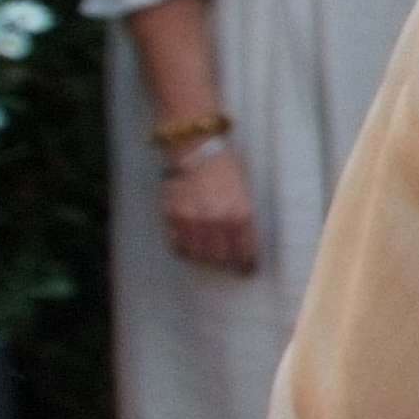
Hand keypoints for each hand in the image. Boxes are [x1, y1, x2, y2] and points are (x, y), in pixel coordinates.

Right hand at [159, 139, 259, 272]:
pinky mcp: (173, 216)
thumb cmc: (225, 167)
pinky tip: (190, 244)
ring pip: (198, 255)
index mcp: (241, 214)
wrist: (197, 148)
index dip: (246, 265)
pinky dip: (184, 249)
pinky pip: (178, 245)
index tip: (246, 270)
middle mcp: (217, 220)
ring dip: (204, 258)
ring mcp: (193, 219)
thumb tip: (243, 244)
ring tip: (207, 253)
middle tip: (226, 262)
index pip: (245, 251)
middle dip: (224, 263)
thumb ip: (244, 218)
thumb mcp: (245, 192)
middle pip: (220, 258)